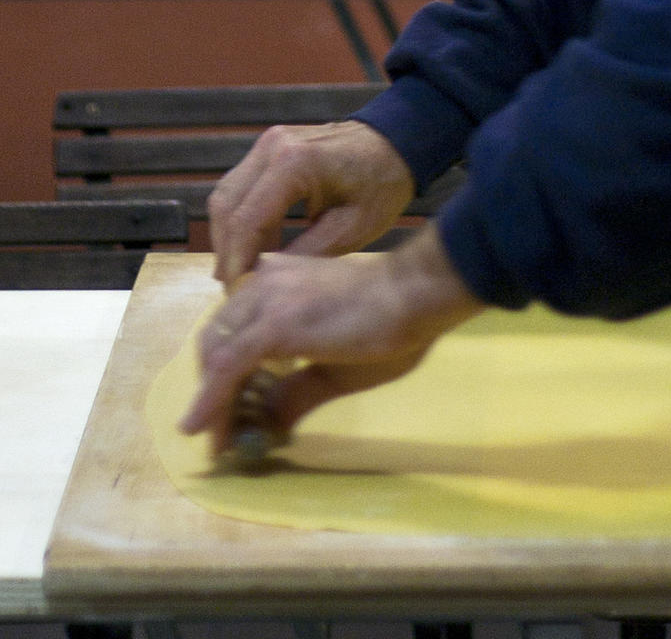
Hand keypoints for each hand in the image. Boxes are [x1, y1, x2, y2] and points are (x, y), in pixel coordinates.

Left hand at [180, 221, 483, 456]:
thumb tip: (269, 424)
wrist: (416, 294)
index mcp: (281, 281)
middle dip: (213, 389)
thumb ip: (297, 390)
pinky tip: (204, 428)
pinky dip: (212, 401)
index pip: (235, 327)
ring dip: (212, 402)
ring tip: (216, 439)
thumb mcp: (336, 365)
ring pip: (218, 355)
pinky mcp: (274, 325)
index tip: (226, 410)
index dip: (223, 371)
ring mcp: (267, 300)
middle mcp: (265, 282)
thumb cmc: (391, 322)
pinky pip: (229, 367)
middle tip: (220, 430)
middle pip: (217, 340)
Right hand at [208, 119, 414, 288]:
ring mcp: (268, 142)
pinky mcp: (270, 146)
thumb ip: (303, 256)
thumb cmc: (383, 185)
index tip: (235, 294)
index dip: (236, 261)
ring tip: (241, 270)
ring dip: (229, 233)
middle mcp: (272, 147)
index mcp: (294, 164)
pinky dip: (241, 216)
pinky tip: (256, 245)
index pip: (246, 220)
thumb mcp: (350, 230)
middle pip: (226, 205)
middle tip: (234, 286)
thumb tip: (261, 284)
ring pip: (226, 194)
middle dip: (226, 249)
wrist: (399, 141)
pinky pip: (241, 184)